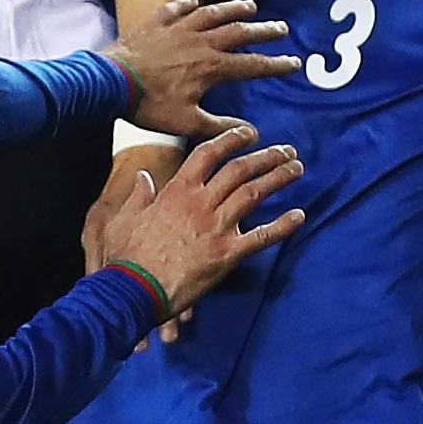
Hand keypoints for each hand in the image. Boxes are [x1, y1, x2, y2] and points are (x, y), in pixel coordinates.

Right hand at [94, 125, 306, 318]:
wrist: (134, 290)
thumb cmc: (126, 257)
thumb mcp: (123, 218)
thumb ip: (137, 195)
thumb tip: (142, 177)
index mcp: (177, 190)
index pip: (209, 153)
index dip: (231, 139)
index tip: (249, 133)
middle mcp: (201, 203)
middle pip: (239, 169)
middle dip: (266, 156)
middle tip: (286, 151)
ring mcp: (217, 227)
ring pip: (254, 194)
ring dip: (278, 178)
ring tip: (296, 169)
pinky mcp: (228, 254)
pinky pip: (262, 236)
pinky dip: (283, 225)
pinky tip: (300, 216)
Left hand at [109, 0, 300, 140]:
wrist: (111, 82)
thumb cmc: (149, 106)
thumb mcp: (187, 123)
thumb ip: (219, 126)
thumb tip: (250, 132)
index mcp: (212, 67)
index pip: (252, 65)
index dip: (276, 65)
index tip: (294, 62)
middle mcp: (200, 42)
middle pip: (239, 33)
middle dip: (263, 31)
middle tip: (282, 28)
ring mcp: (178, 29)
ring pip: (213, 14)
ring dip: (234, 9)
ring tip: (251, 5)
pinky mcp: (156, 24)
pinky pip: (176, 9)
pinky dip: (187, 4)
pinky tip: (195, 2)